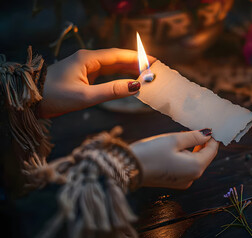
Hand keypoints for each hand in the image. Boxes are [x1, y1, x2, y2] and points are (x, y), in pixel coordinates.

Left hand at [39, 48, 154, 117]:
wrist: (32, 100)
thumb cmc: (55, 96)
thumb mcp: (85, 96)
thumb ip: (111, 91)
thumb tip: (135, 87)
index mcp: (88, 59)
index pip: (118, 55)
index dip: (137, 58)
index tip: (152, 61)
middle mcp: (88, 60)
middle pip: (117, 59)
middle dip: (135, 64)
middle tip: (152, 69)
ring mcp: (85, 68)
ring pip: (112, 66)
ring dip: (127, 70)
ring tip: (144, 75)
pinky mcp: (83, 76)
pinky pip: (105, 74)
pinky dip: (118, 77)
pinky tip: (126, 81)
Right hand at [130, 129, 218, 188]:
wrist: (128, 168)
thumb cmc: (151, 152)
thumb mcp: (174, 140)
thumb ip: (194, 137)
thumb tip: (208, 134)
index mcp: (195, 167)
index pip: (212, 150)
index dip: (212, 137)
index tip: (209, 125)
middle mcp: (192, 177)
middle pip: (205, 157)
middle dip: (202, 143)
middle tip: (196, 126)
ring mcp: (183, 181)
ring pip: (195, 162)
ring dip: (193, 148)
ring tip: (185, 133)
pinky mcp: (174, 181)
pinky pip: (186, 167)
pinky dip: (185, 156)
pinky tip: (177, 146)